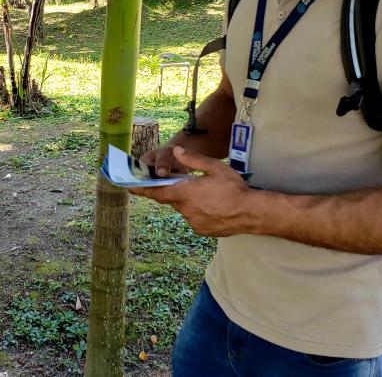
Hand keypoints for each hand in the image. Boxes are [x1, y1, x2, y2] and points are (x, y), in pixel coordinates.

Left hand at [130, 147, 257, 237]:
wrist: (252, 213)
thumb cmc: (234, 188)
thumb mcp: (215, 168)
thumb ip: (193, 160)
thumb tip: (176, 150)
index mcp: (186, 193)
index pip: (157, 192)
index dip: (142, 189)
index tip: (129, 187)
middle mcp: (185, 209)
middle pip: (173, 199)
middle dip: (177, 191)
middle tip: (190, 186)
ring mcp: (193, 222)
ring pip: (184, 209)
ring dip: (190, 202)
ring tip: (209, 195)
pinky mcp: (201, 230)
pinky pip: (194, 218)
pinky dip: (199, 211)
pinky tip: (214, 206)